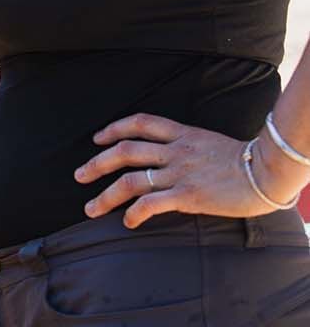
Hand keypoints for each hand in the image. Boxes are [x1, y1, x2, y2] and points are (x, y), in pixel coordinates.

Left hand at [75, 112, 307, 227]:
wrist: (266, 171)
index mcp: (181, 133)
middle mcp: (174, 150)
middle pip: (124, 150)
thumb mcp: (208, 142)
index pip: (139, 123)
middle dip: (96, 163)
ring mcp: (179, 172)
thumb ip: (185, 146)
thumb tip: (166, 156)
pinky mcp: (188, 195)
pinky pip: (151, 203)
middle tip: (79, 175)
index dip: (114, 128)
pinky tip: (127, 221)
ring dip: (106, 195)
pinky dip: (133, 213)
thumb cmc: (243, 160)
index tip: (97, 138)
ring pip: (130, 179)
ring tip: (91, 208)